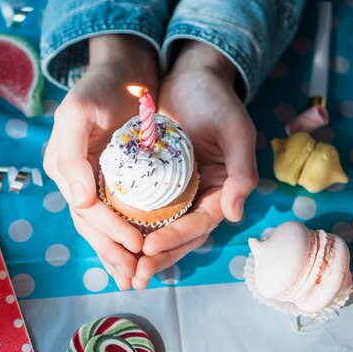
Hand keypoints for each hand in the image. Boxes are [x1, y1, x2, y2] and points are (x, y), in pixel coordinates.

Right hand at [44, 35, 157, 289]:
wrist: (121, 70)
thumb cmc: (99, 87)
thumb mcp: (79, 112)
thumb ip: (72, 156)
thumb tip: (78, 202)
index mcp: (63, 168)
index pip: (88, 210)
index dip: (111, 231)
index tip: (137, 247)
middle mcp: (75, 179)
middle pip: (92, 226)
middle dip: (113, 253)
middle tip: (134, 277)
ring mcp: (92, 180)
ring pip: (103, 226)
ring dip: (118, 253)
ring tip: (135, 277)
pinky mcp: (111, 179)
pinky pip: (118, 213)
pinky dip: (127, 235)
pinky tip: (139, 253)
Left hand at [132, 41, 258, 289]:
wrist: (191, 78)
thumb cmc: (218, 101)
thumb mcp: (236, 130)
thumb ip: (242, 172)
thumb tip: (234, 215)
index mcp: (222, 191)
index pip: (199, 224)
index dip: (176, 238)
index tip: (150, 248)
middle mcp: (199, 198)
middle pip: (179, 237)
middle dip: (158, 258)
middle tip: (133, 274)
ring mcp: (177, 193)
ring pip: (160, 231)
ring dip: (142, 252)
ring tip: (120, 269)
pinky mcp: (156, 184)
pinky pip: (143, 212)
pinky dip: (129, 228)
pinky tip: (110, 241)